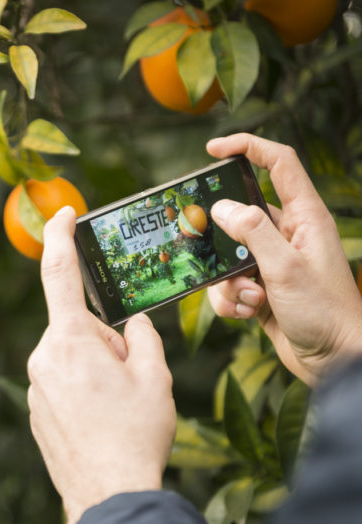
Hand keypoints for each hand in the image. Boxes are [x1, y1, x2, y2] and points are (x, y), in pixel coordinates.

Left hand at [27, 206, 175, 523]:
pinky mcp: (35, 407)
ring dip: (94, 367)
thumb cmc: (134, 435)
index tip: (62, 214)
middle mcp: (43, 357)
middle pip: (77, 327)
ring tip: (116, 405)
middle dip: (104, 339)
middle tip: (129, 375)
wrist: (108, 493)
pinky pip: (61, 382)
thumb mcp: (154, 376)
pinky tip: (100, 418)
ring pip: (70, 357)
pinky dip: (82, 389)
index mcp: (70, 340)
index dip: (60, 237)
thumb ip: (140, 337)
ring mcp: (36, 385)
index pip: (58, 273)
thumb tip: (129, 326)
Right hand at [206, 134, 361, 386]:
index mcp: (305, 217)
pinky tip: (250, 313)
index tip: (213, 149)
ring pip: (227, 254)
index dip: (247, 147)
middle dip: (219, 234)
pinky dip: (231, 300)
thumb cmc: (325, 312)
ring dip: (227, 279)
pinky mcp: (261, 287)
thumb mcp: (286, 268)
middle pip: (240, 213)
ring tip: (250, 297)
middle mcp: (288, 235)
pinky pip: (228, 284)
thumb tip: (221, 208)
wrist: (336, 362)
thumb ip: (252, 232)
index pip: (278, 163)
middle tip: (200, 240)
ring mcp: (273, 262)